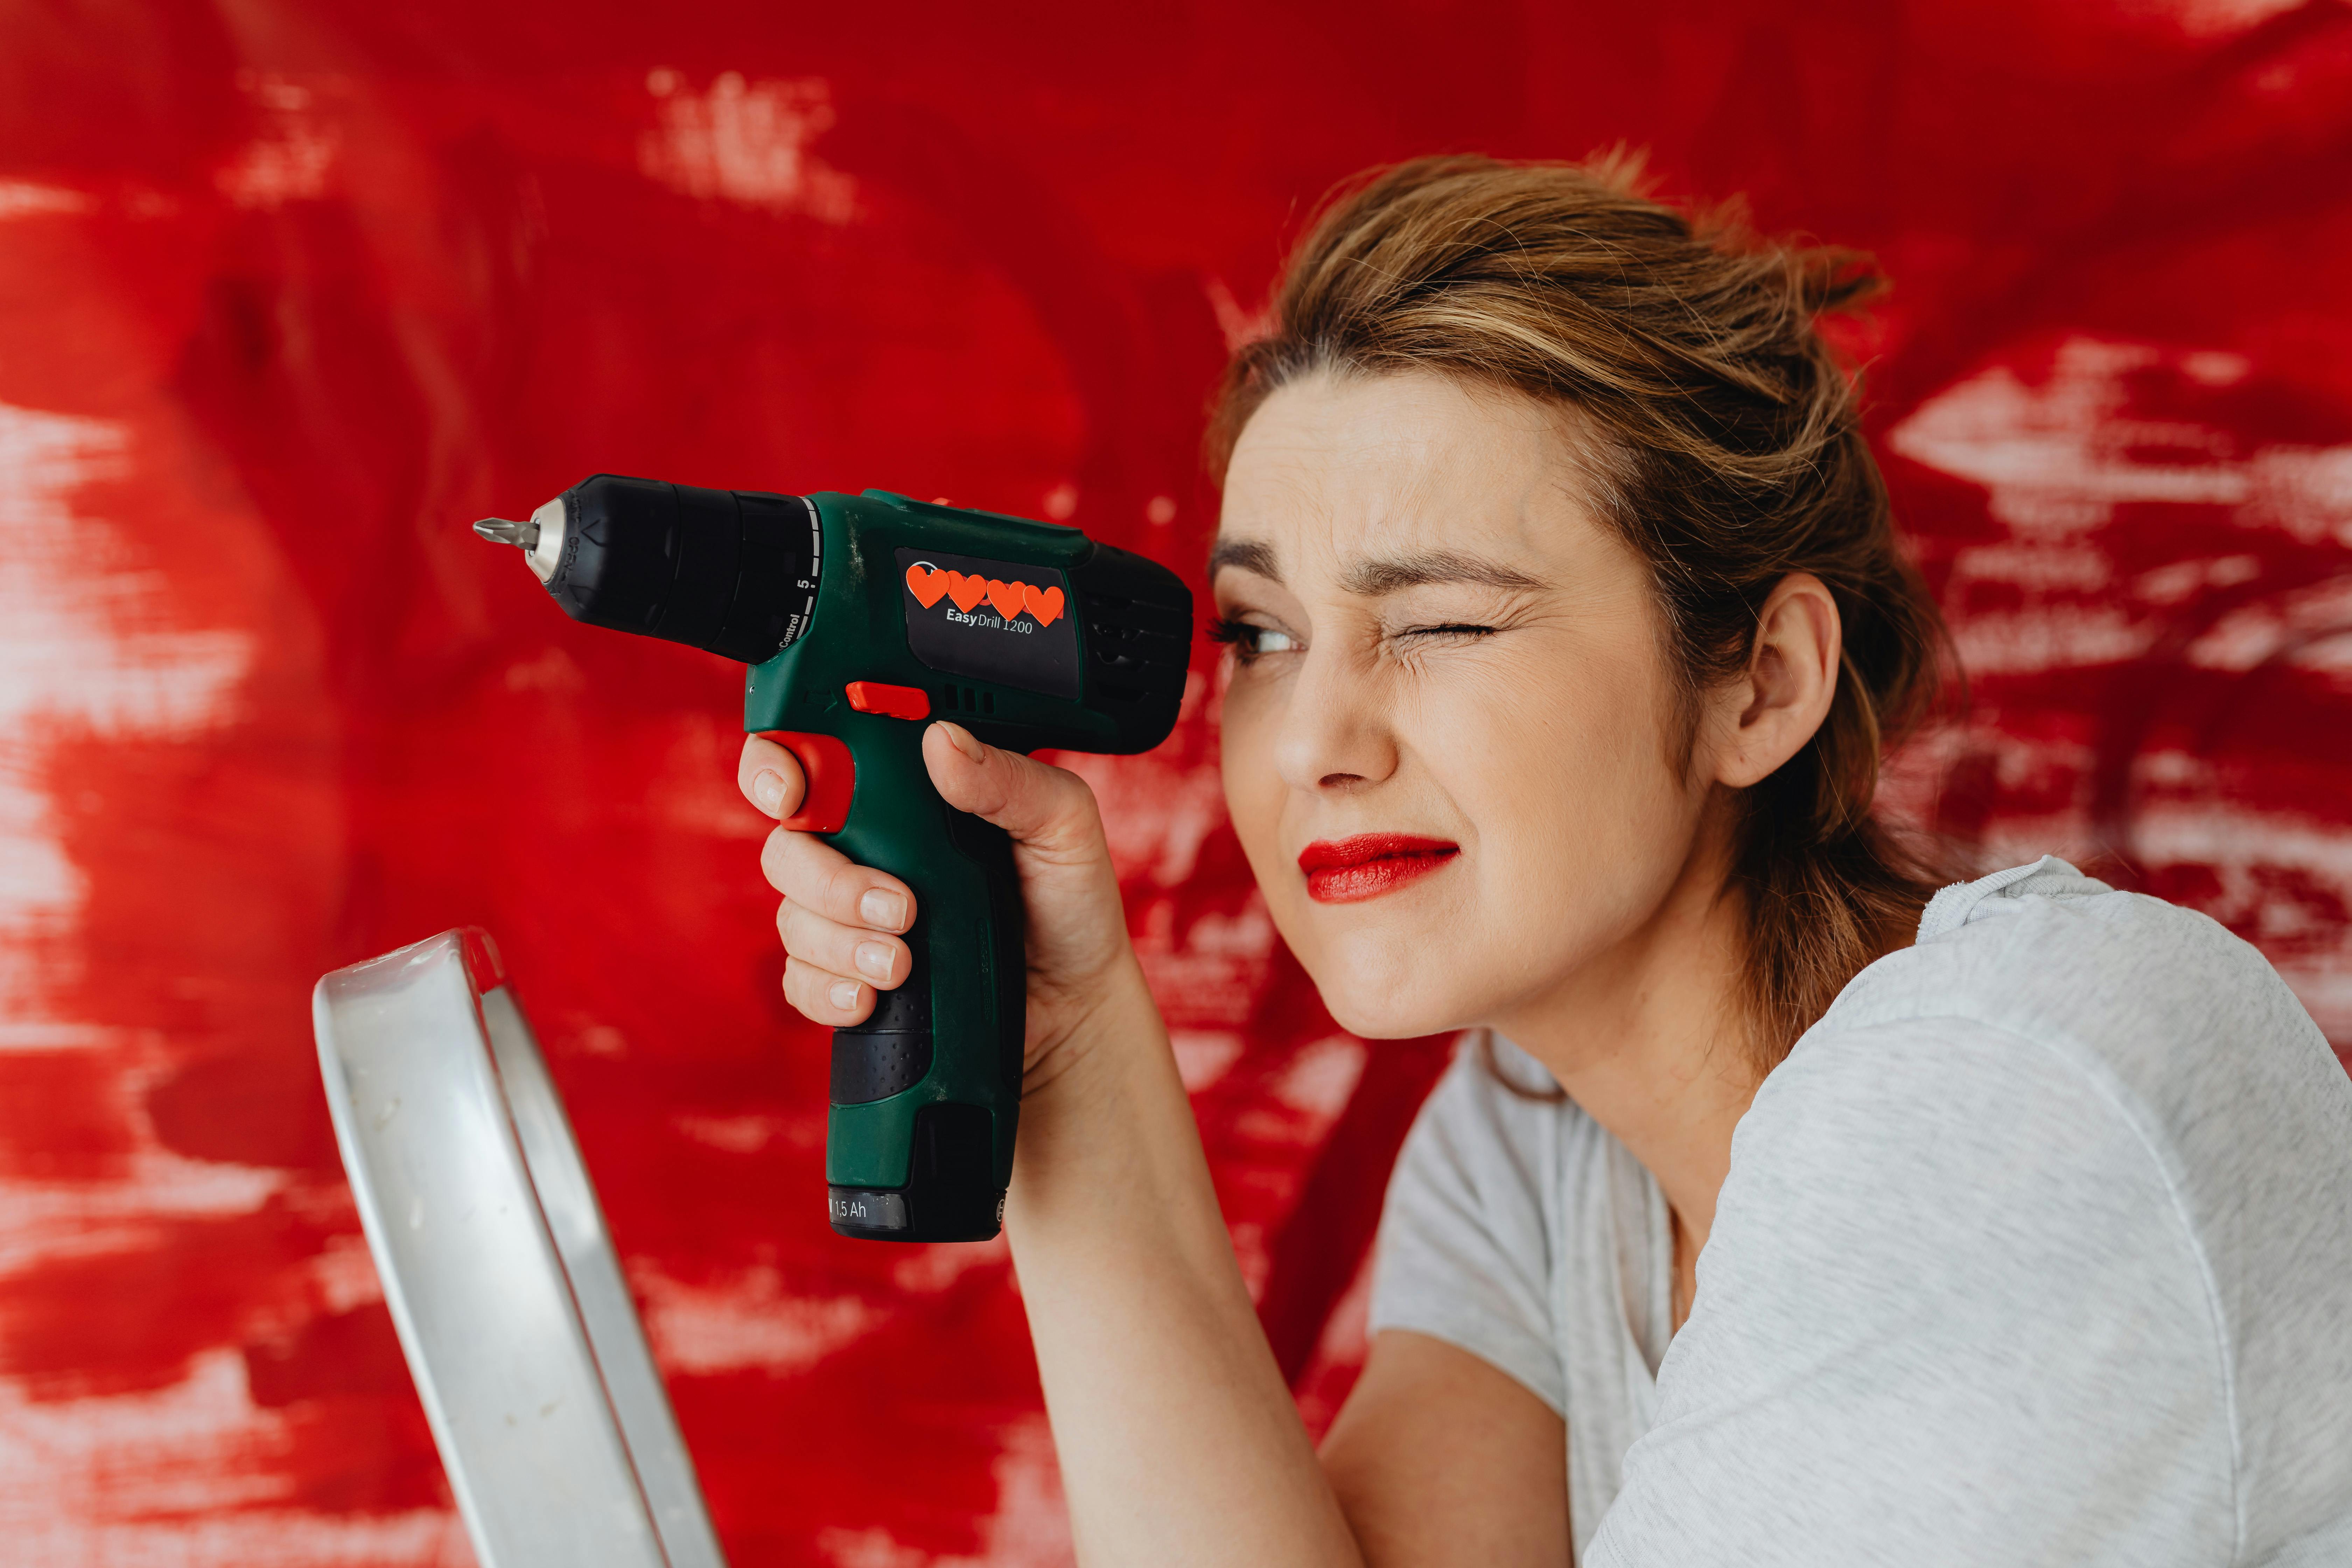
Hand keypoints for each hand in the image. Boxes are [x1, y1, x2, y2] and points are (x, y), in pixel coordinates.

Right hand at [737, 721, 1142, 1084]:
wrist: (1074, 1002)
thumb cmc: (1068, 902)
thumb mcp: (1060, 824)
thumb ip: (1007, 779)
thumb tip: (943, 741)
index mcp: (905, 795)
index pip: (813, 760)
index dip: (778, 765)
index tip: (787, 791)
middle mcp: (866, 849)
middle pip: (789, 848)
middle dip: (829, 881)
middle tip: (898, 907)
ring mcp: (849, 916)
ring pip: (794, 917)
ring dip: (839, 943)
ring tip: (902, 963)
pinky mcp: (849, 976)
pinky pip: (802, 981)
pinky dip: (828, 991)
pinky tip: (870, 998)